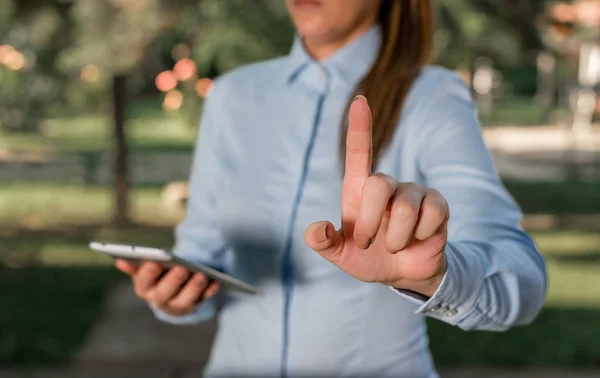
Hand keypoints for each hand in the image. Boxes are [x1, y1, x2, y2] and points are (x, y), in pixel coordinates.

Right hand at [116, 259, 219, 316]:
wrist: (172, 294)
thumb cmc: (157, 277)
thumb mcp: (146, 271)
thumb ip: (135, 266)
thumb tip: (120, 261)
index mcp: (144, 289)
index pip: (143, 282)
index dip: (149, 273)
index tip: (155, 262)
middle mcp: (159, 300)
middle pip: (165, 293)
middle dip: (173, 281)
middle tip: (182, 269)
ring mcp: (178, 305)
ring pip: (185, 301)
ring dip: (193, 288)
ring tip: (201, 275)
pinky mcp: (194, 306)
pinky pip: (203, 300)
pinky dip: (210, 292)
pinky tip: (215, 282)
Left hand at [304, 96, 448, 296]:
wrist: (403, 274)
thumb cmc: (369, 257)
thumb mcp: (341, 255)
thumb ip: (325, 243)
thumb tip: (316, 230)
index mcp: (360, 191)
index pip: (359, 152)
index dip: (359, 127)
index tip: (359, 100)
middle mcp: (387, 185)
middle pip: (379, 183)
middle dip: (369, 221)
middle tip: (367, 243)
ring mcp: (414, 193)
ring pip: (405, 206)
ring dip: (395, 238)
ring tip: (395, 246)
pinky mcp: (438, 205)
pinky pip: (431, 214)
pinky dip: (420, 235)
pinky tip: (419, 239)